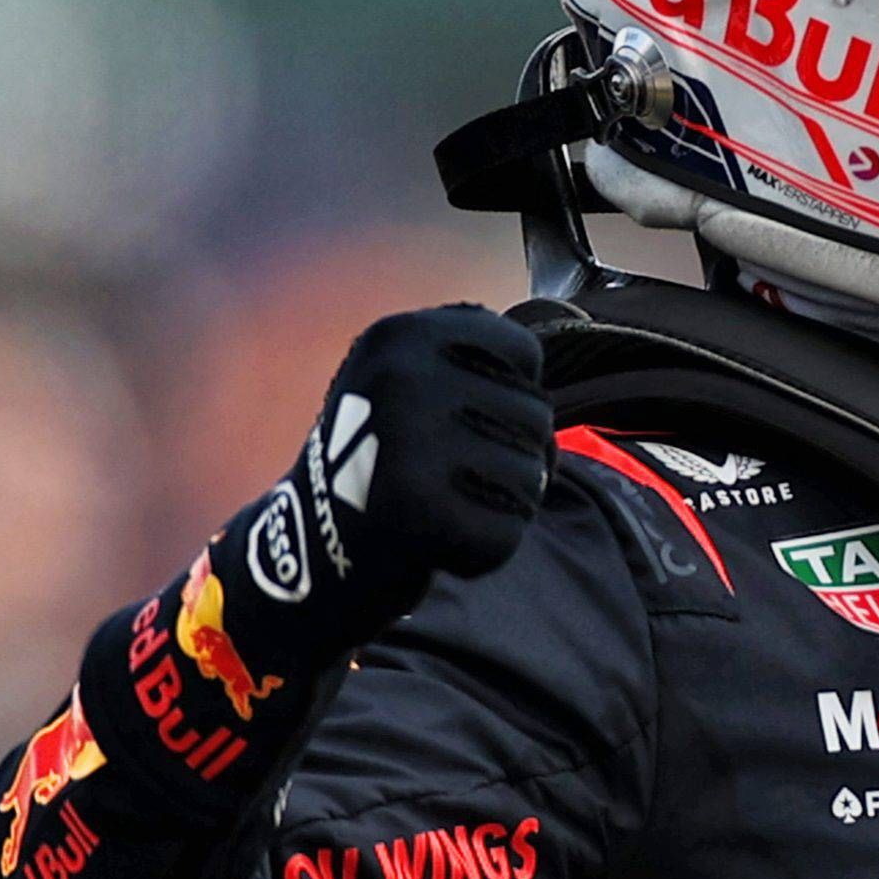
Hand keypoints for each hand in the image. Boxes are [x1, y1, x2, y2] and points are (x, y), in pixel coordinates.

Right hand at [210, 307, 553, 674]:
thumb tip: (570, 328)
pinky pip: (507, 534)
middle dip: (509, 454)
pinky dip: (482, 549)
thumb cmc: (378, 457)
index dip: (511, 394)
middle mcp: (402, 379)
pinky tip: (435, 540)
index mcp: (401, 335)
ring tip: (441, 502)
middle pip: (536, 417)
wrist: (308, 547)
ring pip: (532, 477)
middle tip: (447, 473)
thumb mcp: (406, 377)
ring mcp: (408, 444)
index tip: (462, 416)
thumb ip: (473, 354)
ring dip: (501, 503)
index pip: (523, 353)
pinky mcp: (418, 514)